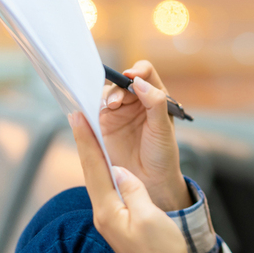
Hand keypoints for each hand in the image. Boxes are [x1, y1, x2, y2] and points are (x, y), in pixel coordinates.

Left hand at [70, 111, 190, 252]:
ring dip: (93, 155)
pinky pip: (108, 189)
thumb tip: (120, 171)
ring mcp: (110, 219)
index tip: (77, 117)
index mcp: (109, 210)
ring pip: (98, 179)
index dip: (86, 141)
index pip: (94, 168)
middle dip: (84, 143)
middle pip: (91, 171)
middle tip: (76, 118)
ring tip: (88, 134)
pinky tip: (107, 165)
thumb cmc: (161, 252)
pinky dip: (105, 170)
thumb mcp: (149, 217)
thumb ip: (133, 190)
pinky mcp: (119, 222)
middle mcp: (104, 214)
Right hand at [100, 60, 191, 210]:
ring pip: (106, 93)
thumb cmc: (162, 154)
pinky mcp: (102, 125)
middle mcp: (135, 101)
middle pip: (122, 82)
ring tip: (111, 107)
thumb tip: (138, 81)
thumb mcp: (163, 127)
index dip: (138, 70)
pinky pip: (93, 110)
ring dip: (107, 96)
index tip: (132, 75)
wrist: (150, 182)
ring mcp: (118, 112)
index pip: (145, 73)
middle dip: (119, 87)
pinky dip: (91, 107)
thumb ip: (155, 102)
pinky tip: (93, 111)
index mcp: (154, 97)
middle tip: (118, 101)